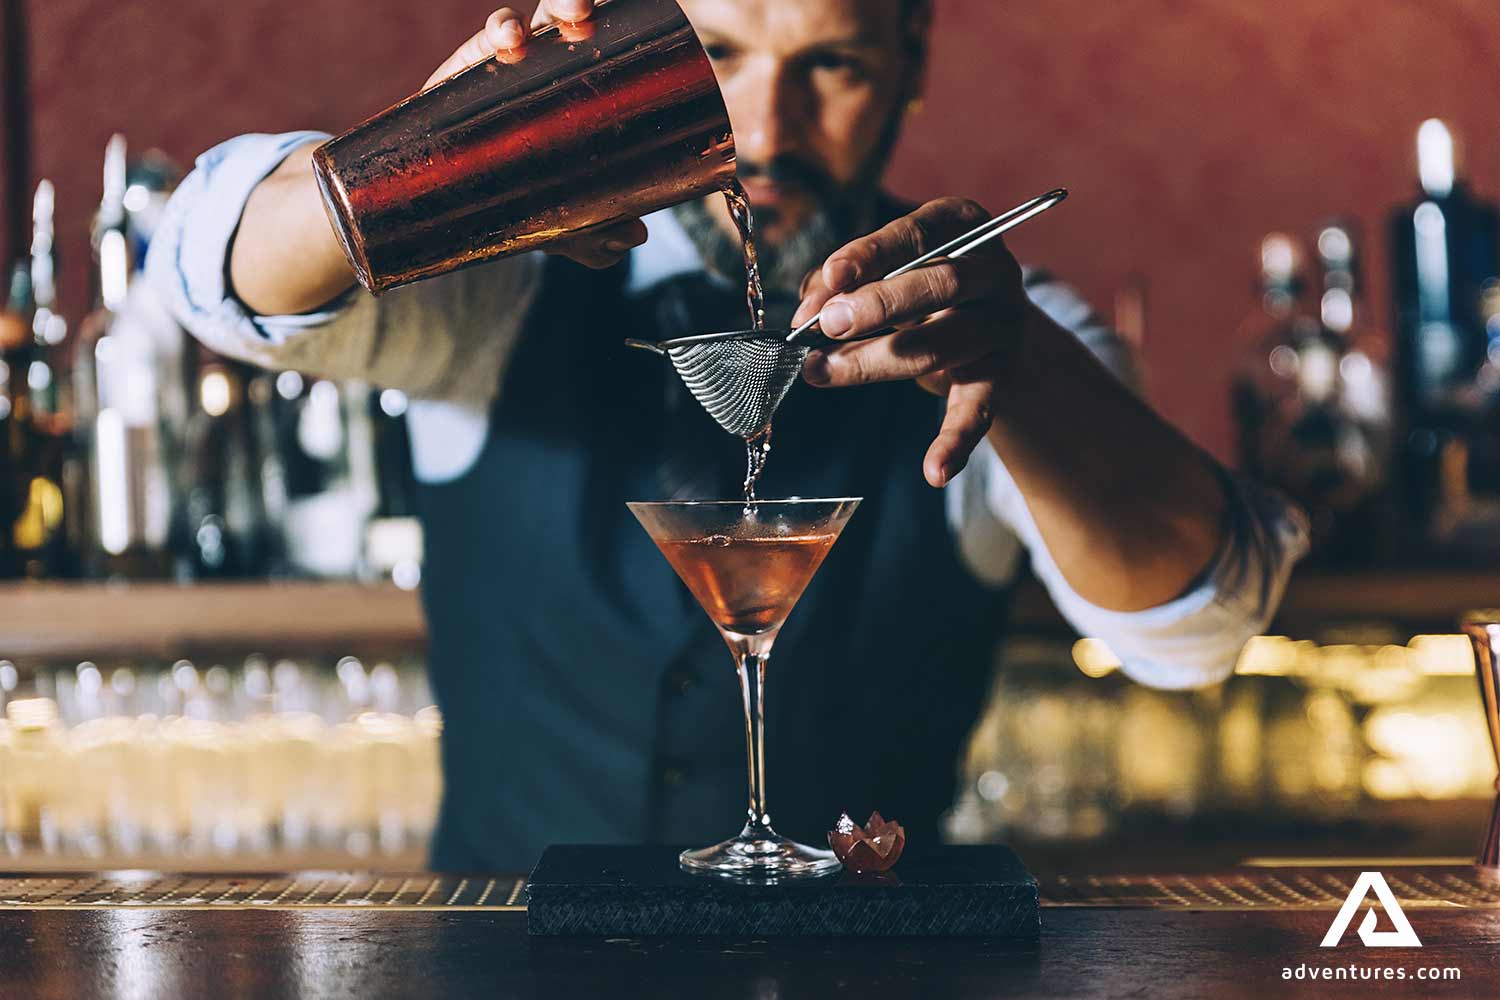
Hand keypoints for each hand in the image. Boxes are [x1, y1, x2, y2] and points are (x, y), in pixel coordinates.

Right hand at [421, 3, 647, 269]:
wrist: (454, 208)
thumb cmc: (522, 198)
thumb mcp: (565, 224)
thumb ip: (598, 233)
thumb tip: (633, 234)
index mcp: (582, 85)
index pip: (604, 41)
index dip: (620, 24)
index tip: (635, 25)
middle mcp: (548, 64)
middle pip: (568, 17)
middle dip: (578, 3)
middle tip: (585, 14)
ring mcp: (508, 65)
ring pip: (527, 21)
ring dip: (542, 11)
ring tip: (543, 27)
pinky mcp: (470, 71)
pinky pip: (486, 39)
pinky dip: (498, 29)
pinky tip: (506, 41)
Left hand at [793, 197, 1031, 487]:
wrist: (982, 323)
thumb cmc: (914, 284)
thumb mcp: (883, 268)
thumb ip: (841, 281)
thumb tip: (805, 313)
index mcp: (962, 224)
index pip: (916, 233)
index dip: (871, 254)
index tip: (832, 276)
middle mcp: (994, 270)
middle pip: (940, 285)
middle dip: (879, 305)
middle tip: (828, 325)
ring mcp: (1004, 326)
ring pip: (941, 346)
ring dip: (875, 361)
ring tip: (822, 372)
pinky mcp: (1002, 376)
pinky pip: (978, 411)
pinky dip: (955, 442)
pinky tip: (934, 471)